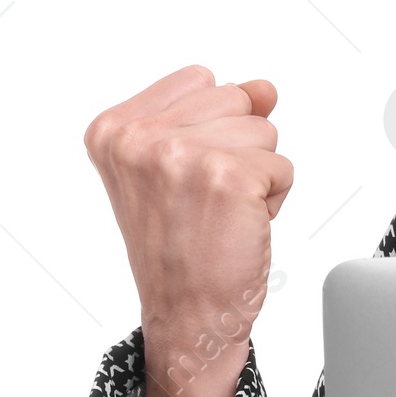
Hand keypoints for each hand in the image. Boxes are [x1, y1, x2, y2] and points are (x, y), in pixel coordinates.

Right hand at [84, 65, 291, 396]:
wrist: (187, 316)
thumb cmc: (183, 249)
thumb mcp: (180, 167)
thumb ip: (215, 113)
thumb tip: (264, 87)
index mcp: (113, 130)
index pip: (202, 80)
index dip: (213, 129)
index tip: (187, 179)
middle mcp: (139, 138)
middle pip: (235, 100)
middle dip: (239, 149)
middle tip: (207, 201)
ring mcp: (181, 155)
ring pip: (263, 131)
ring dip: (258, 175)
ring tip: (222, 214)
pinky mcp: (227, 177)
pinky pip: (283, 166)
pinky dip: (274, 199)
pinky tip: (240, 226)